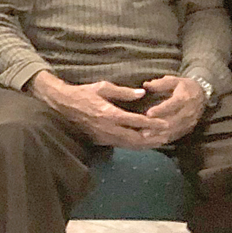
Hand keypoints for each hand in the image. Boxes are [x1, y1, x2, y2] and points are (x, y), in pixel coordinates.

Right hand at [31, 74, 170, 148]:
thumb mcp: (103, 87)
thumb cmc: (84, 93)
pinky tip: (144, 143)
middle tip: (168, 136)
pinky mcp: (101, 140)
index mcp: (110, 113)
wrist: (63, 105)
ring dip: (146, 144)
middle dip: (153, 138)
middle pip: (136, 138)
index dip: (152, 124)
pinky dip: (135, 145)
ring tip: (160, 142)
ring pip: (130, 145)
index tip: (166, 124)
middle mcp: (108, 128)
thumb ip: (123, 92)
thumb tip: (142, 93)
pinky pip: (122, 145)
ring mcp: (104, 136)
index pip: (136, 121)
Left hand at [140, 75, 207, 143]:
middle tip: (143, 128)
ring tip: (145, 135)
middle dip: (158, 125)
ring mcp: (190, 121)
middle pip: (173, 120)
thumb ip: (161, 83)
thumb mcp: (174, 80)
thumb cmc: (185, 86)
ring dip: (160, 133)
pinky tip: (154, 139)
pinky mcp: (189, 128)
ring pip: (174, 130)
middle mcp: (188, 111)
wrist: (202, 94)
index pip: (172, 105)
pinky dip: (165, 138)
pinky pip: (177, 135)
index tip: (148, 113)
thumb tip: (146, 85)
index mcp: (184, 98)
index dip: (160, 110)